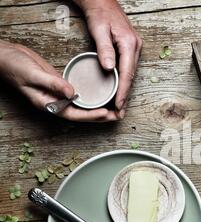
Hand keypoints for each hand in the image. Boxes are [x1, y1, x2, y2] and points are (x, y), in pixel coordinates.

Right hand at [0, 40, 121, 121]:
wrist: (6, 56)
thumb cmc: (15, 66)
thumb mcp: (34, 74)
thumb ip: (53, 84)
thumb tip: (72, 93)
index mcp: (48, 104)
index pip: (74, 114)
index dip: (91, 115)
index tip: (105, 113)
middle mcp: (56, 103)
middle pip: (82, 113)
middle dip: (100, 116)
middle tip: (118, 115)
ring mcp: (59, 95)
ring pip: (82, 105)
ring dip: (99, 107)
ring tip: (116, 108)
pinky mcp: (62, 86)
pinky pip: (79, 95)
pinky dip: (91, 96)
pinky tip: (102, 94)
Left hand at [76, 0, 142, 113]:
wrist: (102, 1)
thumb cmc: (100, 13)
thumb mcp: (99, 29)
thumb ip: (105, 49)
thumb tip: (109, 68)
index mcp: (129, 43)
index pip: (127, 73)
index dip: (123, 91)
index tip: (119, 105)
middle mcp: (135, 47)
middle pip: (131, 76)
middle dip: (125, 95)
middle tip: (119, 112)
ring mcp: (134, 48)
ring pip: (130, 74)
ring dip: (125, 90)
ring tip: (119, 106)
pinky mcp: (130, 49)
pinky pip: (128, 69)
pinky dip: (124, 81)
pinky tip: (119, 90)